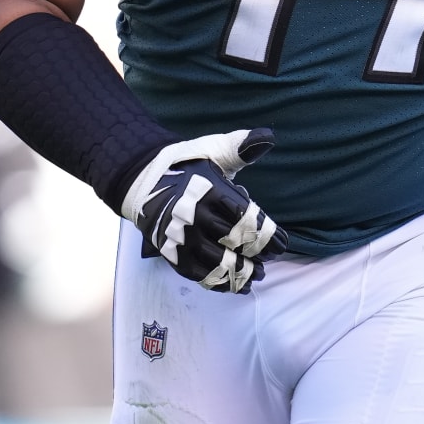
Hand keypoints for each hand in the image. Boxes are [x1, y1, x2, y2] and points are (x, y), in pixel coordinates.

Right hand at [120, 128, 286, 293]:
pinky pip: (199, 275)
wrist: (141, 179)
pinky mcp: (172, 254)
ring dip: (241, 274)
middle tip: (270, 260)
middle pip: (234, 243)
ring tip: (257, 275)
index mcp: (209, 191)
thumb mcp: (213, 150)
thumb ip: (240, 147)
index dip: (268, 235)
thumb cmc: (186, 164)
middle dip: (257, 255)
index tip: (282, 244)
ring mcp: (182, 238)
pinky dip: (219, 284)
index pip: (246, 219)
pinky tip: (235, 286)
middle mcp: (195, 216)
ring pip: (218, 264)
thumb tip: (269, 136)